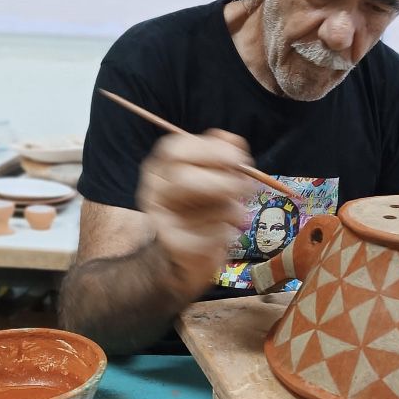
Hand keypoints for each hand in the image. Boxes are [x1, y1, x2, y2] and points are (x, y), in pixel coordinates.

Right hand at [135, 129, 256, 295]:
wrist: (183, 255)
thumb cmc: (202, 208)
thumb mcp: (209, 175)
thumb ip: (221, 154)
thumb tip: (234, 142)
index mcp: (159, 168)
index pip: (174, 149)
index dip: (212, 150)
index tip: (238, 158)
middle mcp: (153, 191)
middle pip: (185, 179)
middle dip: (227, 183)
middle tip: (246, 189)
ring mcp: (162, 220)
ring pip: (212, 209)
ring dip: (234, 211)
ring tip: (232, 215)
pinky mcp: (177, 246)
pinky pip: (216, 234)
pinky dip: (228, 233)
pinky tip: (220, 234)